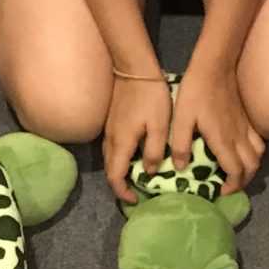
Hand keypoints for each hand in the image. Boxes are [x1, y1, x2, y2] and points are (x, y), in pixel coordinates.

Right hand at [103, 73, 172, 203]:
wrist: (134, 69)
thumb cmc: (150, 97)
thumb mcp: (160, 125)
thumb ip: (154, 150)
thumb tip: (149, 171)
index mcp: (122, 143)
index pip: (115, 176)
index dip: (123, 192)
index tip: (135, 199)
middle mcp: (111, 139)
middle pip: (109, 169)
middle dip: (121, 183)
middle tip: (138, 189)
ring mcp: (108, 129)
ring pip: (109, 158)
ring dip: (119, 170)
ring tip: (136, 174)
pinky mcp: (111, 120)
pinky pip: (111, 146)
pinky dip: (118, 157)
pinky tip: (132, 154)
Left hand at [170, 61, 264, 193]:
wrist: (214, 66)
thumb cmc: (195, 92)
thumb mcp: (181, 118)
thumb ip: (181, 144)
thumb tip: (181, 168)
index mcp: (222, 139)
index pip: (236, 170)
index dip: (232, 186)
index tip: (221, 192)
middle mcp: (238, 136)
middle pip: (251, 166)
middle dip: (244, 181)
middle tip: (230, 186)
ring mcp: (245, 126)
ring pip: (258, 154)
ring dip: (251, 167)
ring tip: (238, 172)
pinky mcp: (246, 117)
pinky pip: (258, 141)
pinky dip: (255, 152)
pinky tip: (243, 151)